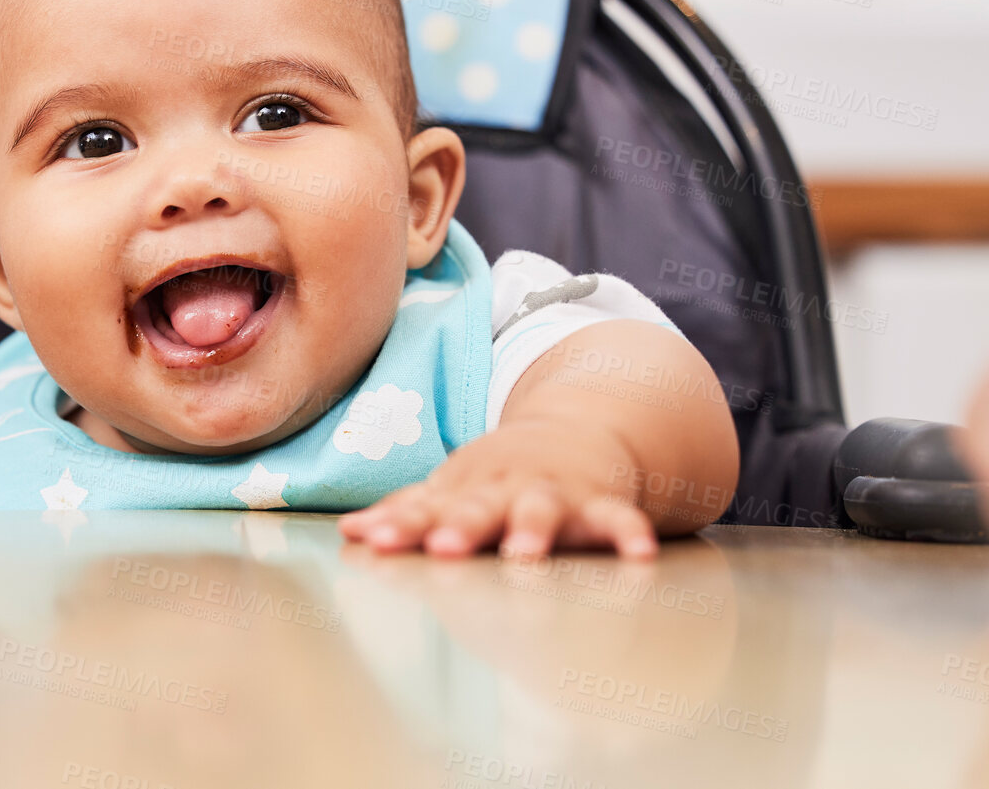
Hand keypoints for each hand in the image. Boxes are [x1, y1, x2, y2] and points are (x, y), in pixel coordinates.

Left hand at [338, 421, 656, 559]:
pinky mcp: (600, 504)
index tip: (376, 543)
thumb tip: (349, 532)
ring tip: (526, 553)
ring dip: (533, 529)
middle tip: (446, 548)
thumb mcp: (452, 490)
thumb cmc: (499, 477)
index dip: (401, 526)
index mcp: (463, 489)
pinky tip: (639, 553)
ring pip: (542, 511)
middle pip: (480, 508)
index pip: (426, 510)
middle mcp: (505, 489)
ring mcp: (553, 494)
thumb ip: (406, 513)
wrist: (573, 434)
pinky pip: (618, 519)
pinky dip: (628, 532)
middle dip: (463, 527)